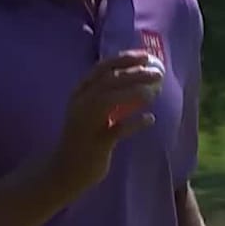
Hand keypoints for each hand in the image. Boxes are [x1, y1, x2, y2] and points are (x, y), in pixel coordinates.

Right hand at [48, 51, 162, 194]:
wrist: (65, 170)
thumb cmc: (84, 137)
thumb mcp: (91, 111)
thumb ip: (108, 95)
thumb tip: (138, 78)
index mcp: (80, 93)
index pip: (102, 68)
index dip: (125, 59)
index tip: (146, 56)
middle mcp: (80, 103)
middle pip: (109, 80)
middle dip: (135, 73)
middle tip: (159, 73)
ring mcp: (86, 123)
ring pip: (108, 100)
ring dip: (133, 93)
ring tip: (154, 93)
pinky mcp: (95, 143)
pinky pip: (117, 130)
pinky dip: (134, 123)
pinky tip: (150, 119)